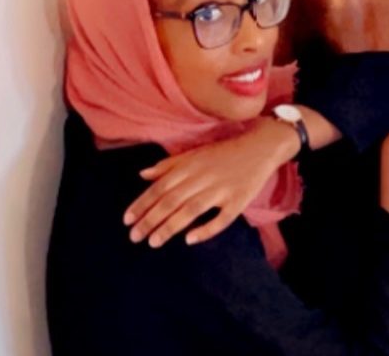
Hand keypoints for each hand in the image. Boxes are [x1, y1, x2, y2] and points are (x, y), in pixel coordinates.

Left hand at [122, 117, 299, 247]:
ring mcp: (221, 190)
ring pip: (191, 210)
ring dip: (170, 227)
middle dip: (151, 219)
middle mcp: (203, 177)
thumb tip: (142, 174)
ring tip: (153, 242)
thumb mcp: (195, 152)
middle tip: (134, 237)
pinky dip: (205, 230)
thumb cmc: (224, 151)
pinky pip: (221, 219)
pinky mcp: (238, 201)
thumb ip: (168, 164)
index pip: (161, 186)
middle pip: (172, 200)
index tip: (127, 220)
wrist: (260, 147)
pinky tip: (189, 239)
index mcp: (190, 165)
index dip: (143, 203)